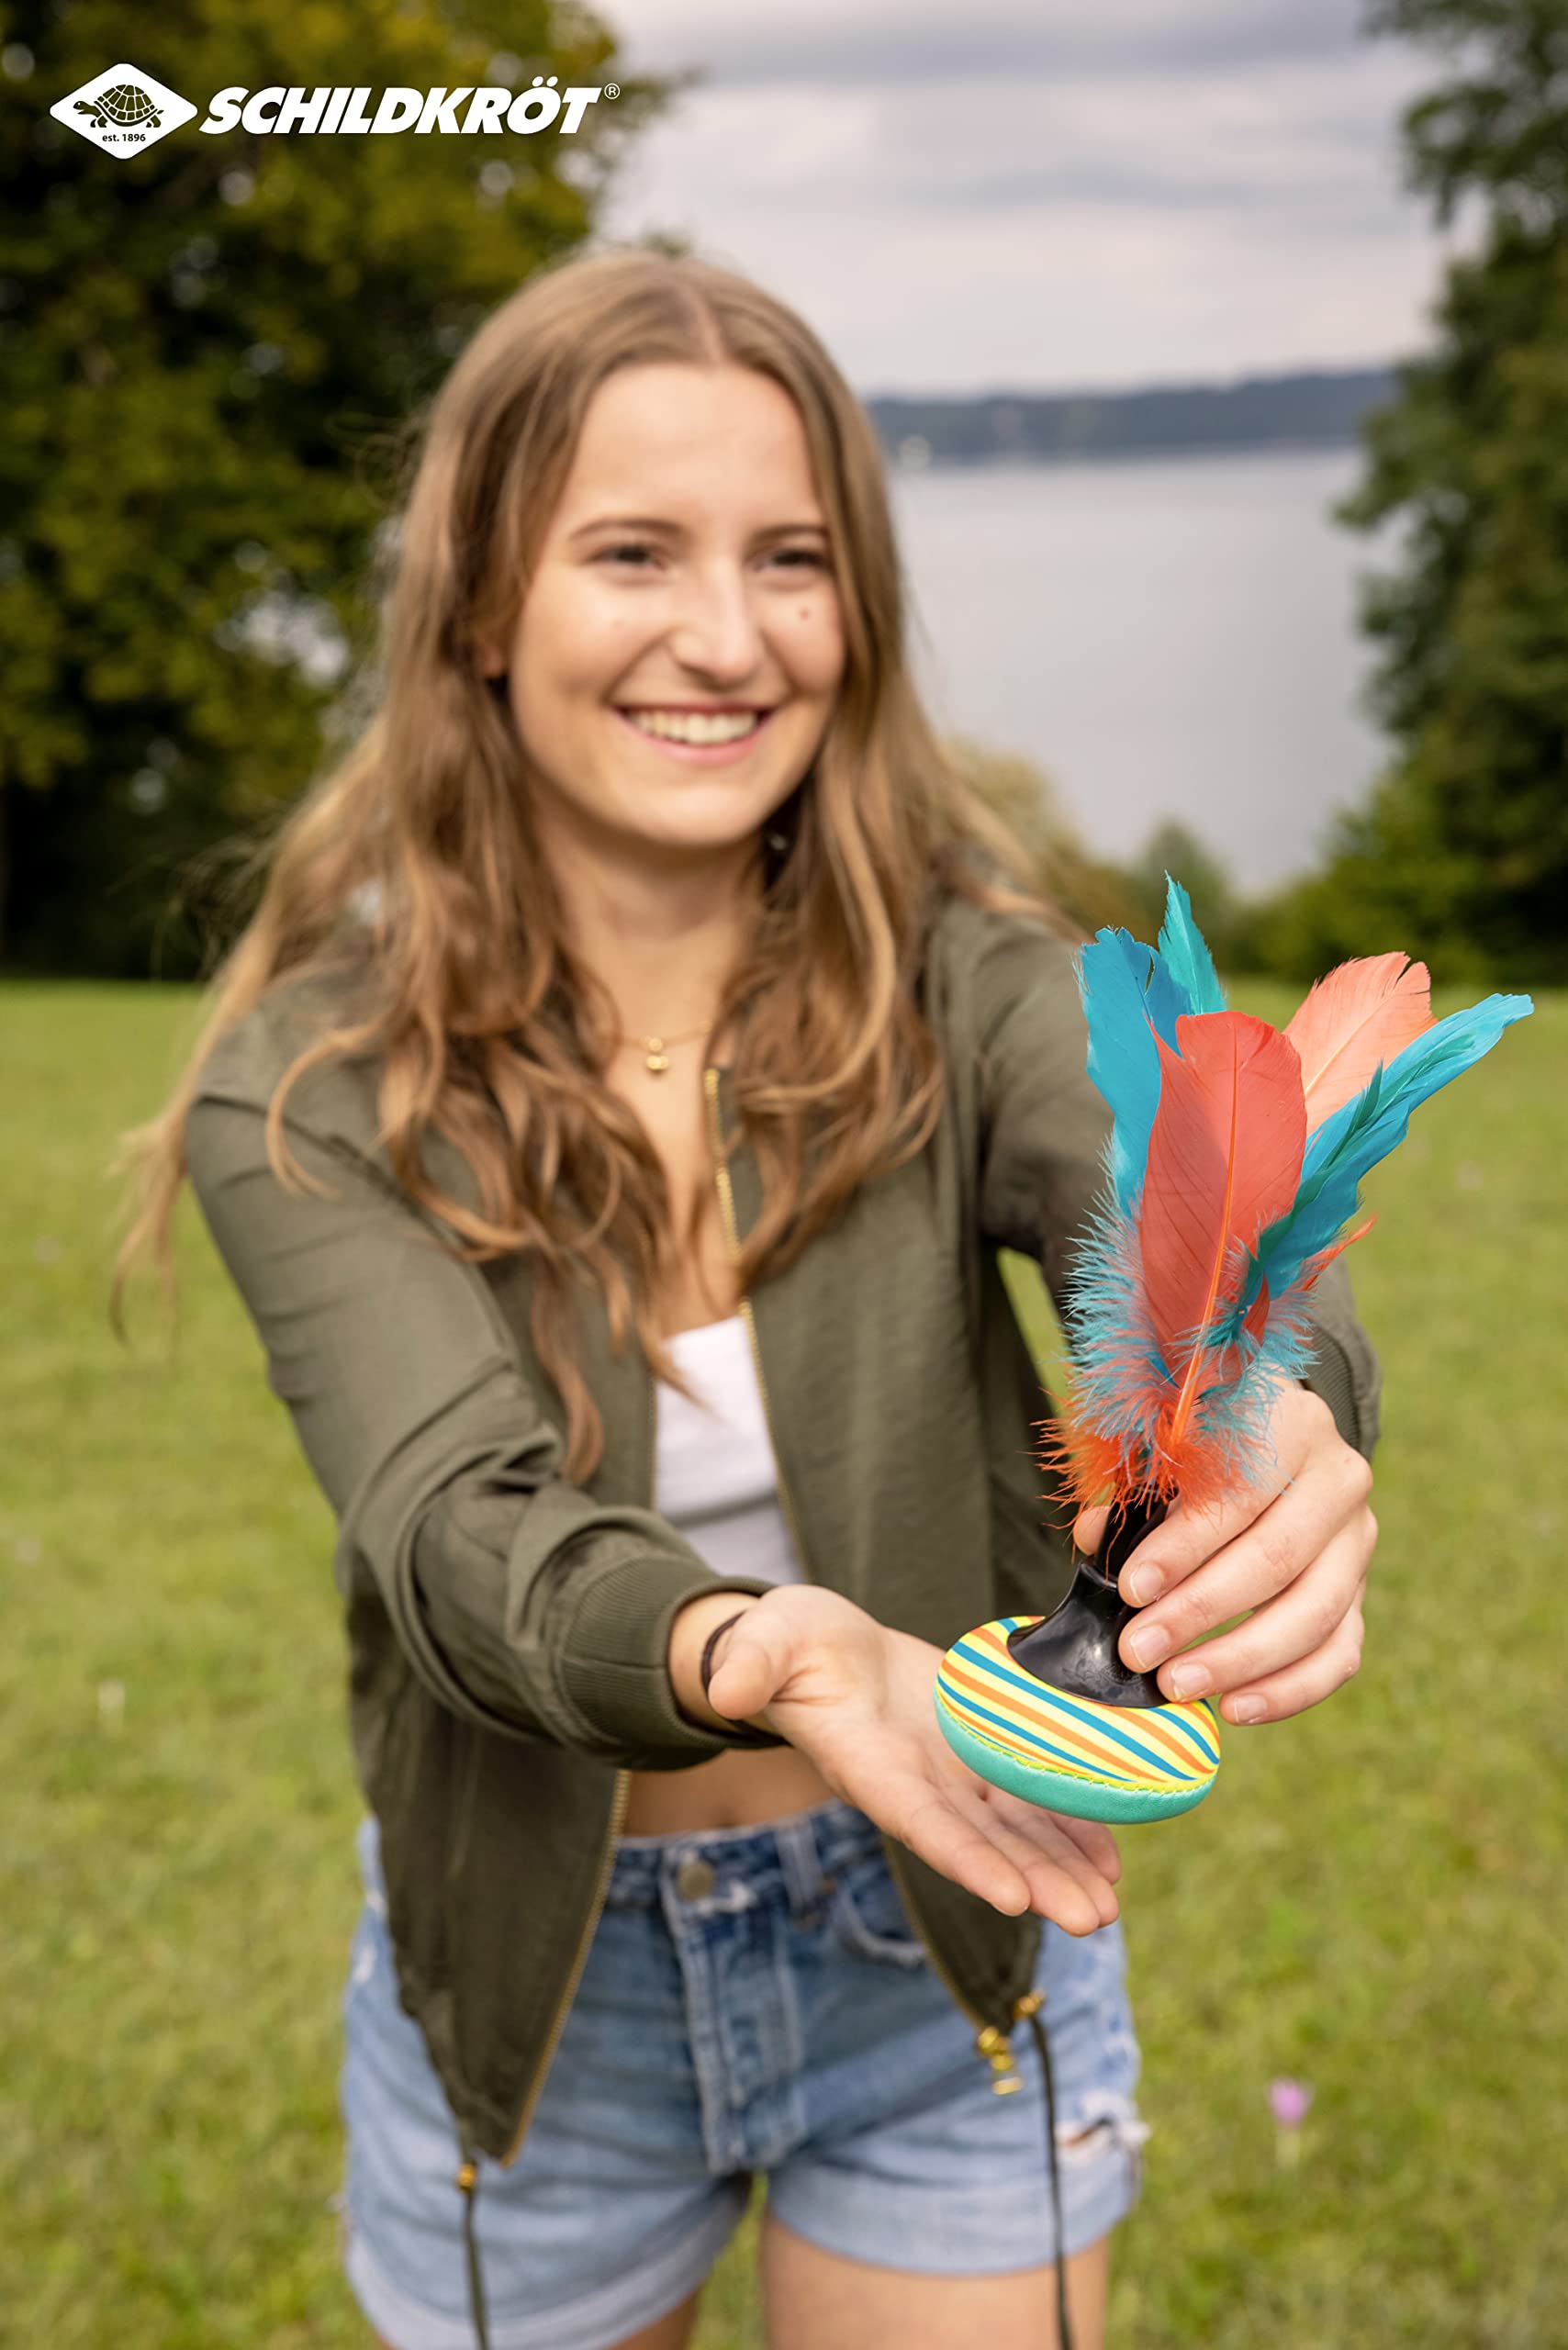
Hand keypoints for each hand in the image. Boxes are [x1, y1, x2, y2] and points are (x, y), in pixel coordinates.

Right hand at [705, 1585, 1121, 1934]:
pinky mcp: (973, 1750)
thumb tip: (723, 1687)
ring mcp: (947, 1773)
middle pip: (980, 1844)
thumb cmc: (784, 1644)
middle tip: (1094, 1922)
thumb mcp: (763, 1642)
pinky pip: (1027, 1791)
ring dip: (1061, 1866)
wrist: (816, 1647)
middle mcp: (914, 1785)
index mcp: (865, 1766)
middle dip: (1037, 1882)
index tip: (1015, 1900)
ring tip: (1109, 1904)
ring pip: (1013, 1828)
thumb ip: (748, 1665)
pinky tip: (1108, 1853)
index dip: (968, 1861)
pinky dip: (1067, 1821)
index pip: (920, 1823)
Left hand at [1073, 1382, 1376, 1728]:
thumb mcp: (1168, 1445)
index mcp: (1293, 1425)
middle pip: (1277, 1559)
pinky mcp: (1361, 1592)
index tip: (1130, 1589)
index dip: (1182, 1547)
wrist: (1269, 1441)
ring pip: (1315, 1614)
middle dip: (1200, 1612)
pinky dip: (1290, 1690)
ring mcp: (1358, 1541)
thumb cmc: (1204, 1444)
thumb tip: (1095, 1538)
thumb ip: (1134, 1489)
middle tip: (1138, 1650)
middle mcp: (1340, 1480)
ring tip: (1175, 1685)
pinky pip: (1339, 1652)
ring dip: (1240, 1660)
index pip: (1237, 1495)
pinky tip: (1234, 1708)